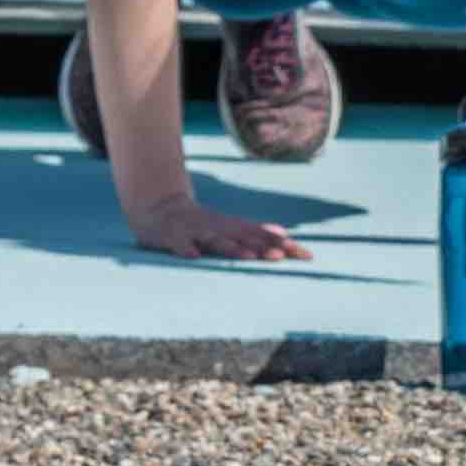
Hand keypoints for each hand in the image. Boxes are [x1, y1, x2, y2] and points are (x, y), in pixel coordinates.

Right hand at [130, 193, 306, 262]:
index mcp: (232, 227)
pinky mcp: (173, 237)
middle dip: (264, 246)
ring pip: (215, 240)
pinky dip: (187, 250)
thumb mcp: (228, 226)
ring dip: (232, 248)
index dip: (284, 245)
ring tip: (249, 257)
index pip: (263, 236)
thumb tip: (283, 233)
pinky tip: (195, 257)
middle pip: (245, 238)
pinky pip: (180, 244)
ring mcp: (195, 231)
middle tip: (283, 256)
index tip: (307, 255)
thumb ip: (253, 231)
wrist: (158, 207)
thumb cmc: (199, 223)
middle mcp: (218, 228)